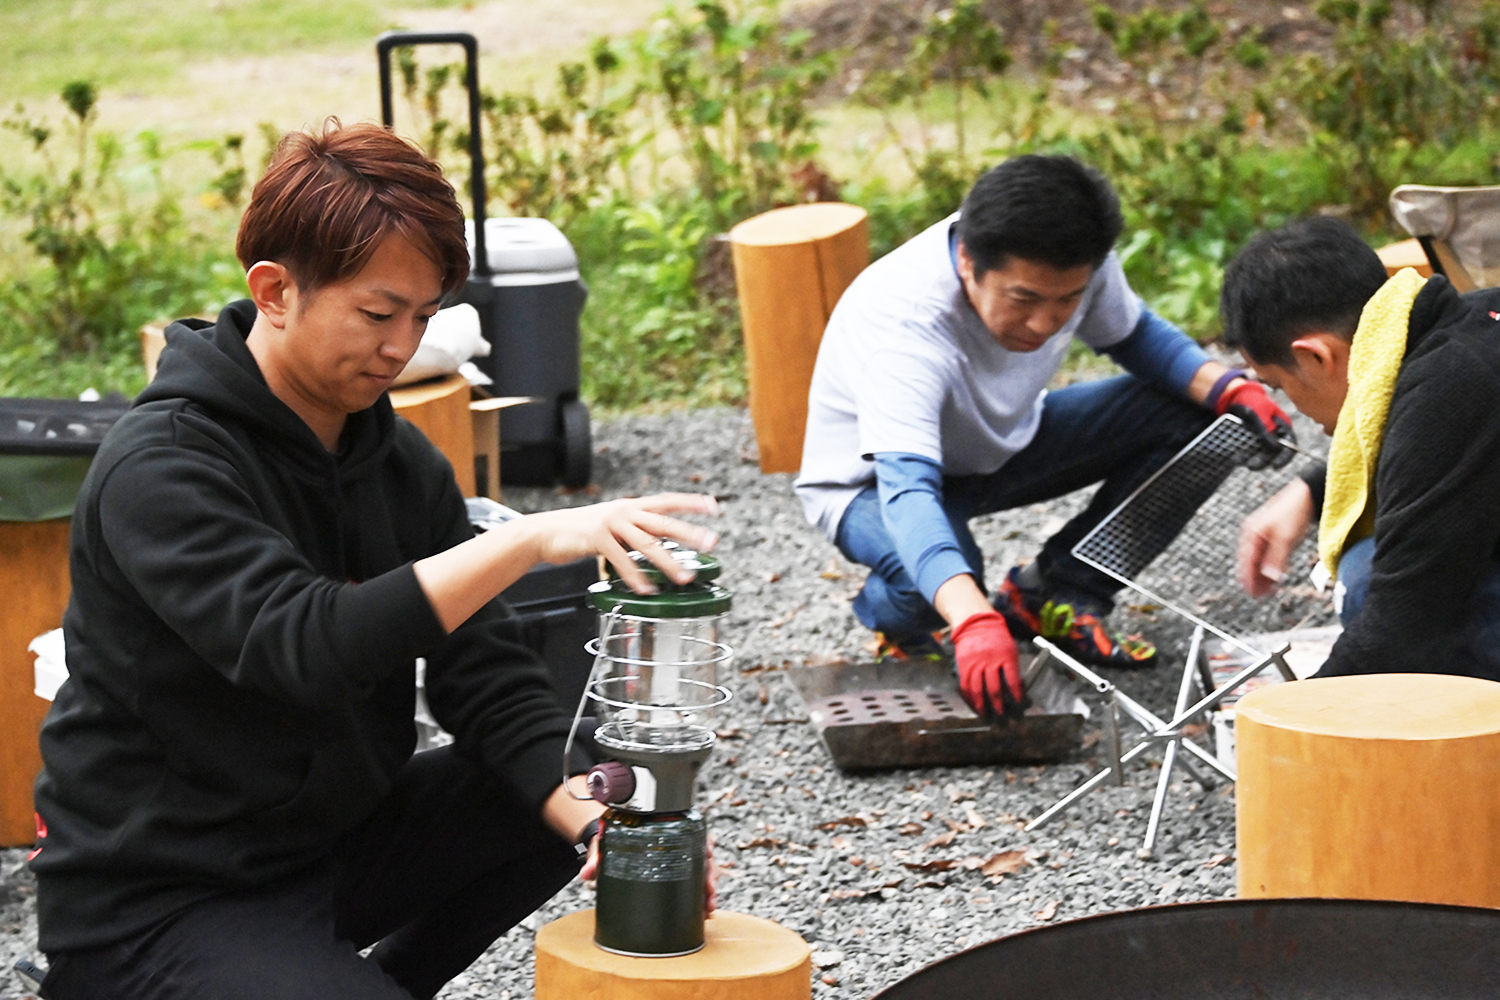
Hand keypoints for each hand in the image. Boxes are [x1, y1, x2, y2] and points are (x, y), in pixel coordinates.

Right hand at [528, 493, 720, 593]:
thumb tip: (662, 541)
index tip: (714, 506)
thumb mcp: (614, 523)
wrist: (547, 531)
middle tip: (712, 542)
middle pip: (664, 521)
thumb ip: (637, 529)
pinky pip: (622, 561)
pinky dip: (636, 577)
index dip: (691, 502)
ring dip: (669, 563)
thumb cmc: (583, 531)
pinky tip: (648, 589)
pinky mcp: (597, 539)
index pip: (667, 500)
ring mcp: (611, 524)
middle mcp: (625, 511)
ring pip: (647, 544)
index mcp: (632, 506)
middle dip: (690, 532)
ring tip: (686, 577)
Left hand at [579, 828, 718, 914]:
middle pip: (701, 853)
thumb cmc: (609, 839)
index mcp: (661, 827)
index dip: (704, 841)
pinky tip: (703, 912)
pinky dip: (699, 897)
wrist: (606, 845)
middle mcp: (674, 841)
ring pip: (702, 870)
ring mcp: (677, 858)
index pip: (691, 829)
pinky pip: (693, 883)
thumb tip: (587, 873)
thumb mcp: (604, 844)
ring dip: (708, 889)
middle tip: (709, 890)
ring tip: (708, 907)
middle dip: (710, 873)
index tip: (709, 852)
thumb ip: (597, 857)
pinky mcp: (675, 873)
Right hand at [952, 610, 1021, 715]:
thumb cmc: (997, 637)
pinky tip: (972, 702)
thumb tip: (1017, 687)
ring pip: (977, 689)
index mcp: (1005, 656)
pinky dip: (969, 696)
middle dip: (998, 704)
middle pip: (994, 688)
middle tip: (1001, 714)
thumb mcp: (1010, 649)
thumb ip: (1012, 667)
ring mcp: (975, 663)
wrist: (976, 623)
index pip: (1013, 680)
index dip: (1016, 694)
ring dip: (981, 704)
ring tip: (984, 713)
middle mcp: (990, 661)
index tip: (1018, 702)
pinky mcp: (964, 665)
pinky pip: (965, 684)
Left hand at [1217, 380, 1295, 468]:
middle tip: (1252, 466)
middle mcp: (1276, 434)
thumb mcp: (1259, 414)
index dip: (1285, 457)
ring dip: (1255, 461)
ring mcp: (1264, 437)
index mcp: (1283, 426)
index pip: (1290, 445)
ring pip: (1263, 454)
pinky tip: (1238, 458)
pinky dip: (1246, 456)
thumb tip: (1276, 448)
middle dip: (1265, 461)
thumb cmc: (1251, 402)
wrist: (1235, 397)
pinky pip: (1252, 451)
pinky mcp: (1253, 440)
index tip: (1275, 466)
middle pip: (1275, 453)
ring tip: (1243, 462)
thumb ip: (1266, 430)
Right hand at [1237, 478, 1314, 596]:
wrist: (1309, 494)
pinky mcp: (1275, 533)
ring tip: (1269, 589)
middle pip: (1251, 561)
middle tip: (1261, 596)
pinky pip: (1268, 554)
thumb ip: (1276, 559)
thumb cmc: (1295, 511)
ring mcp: (1264, 533)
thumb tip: (1270, 578)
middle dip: (1255, 579)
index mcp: (1252, 533)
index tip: (1253, 594)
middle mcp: (1255, 533)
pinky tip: (1276, 575)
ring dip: (1263, 574)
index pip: (1246, 561)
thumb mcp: (1286, 538)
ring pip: (1260, 559)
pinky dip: (1270, 566)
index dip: (1248, 579)